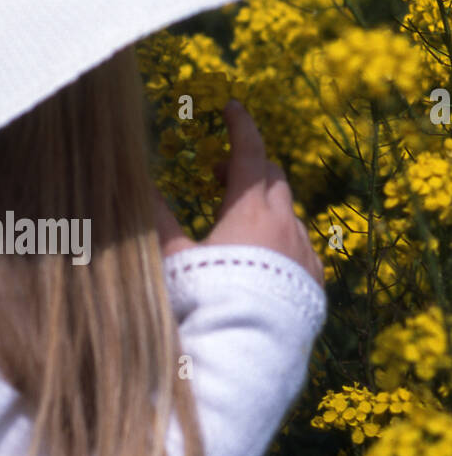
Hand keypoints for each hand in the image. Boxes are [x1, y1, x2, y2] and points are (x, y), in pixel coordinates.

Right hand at [153, 100, 324, 286]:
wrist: (247, 349)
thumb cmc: (206, 298)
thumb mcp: (175, 259)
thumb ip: (159, 221)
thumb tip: (139, 187)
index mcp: (250, 209)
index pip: (249, 152)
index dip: (240, 126)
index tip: (231, 107)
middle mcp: (285, 223)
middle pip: (272, 178)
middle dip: (247, 169)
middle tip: (218, 177)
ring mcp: (304, 251)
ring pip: (288, 213)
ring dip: (264, 208)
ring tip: (236, 226)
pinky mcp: (315, 279)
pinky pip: (301, 246)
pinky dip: (281, 239)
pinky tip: (263, 260)